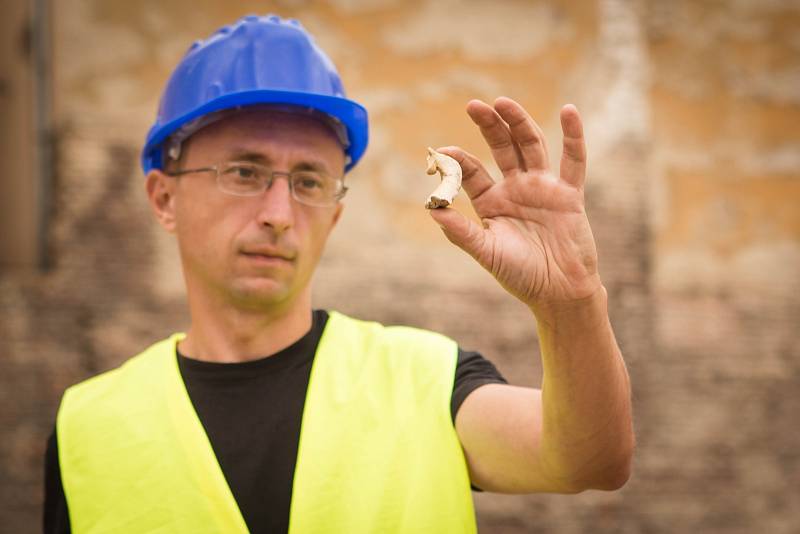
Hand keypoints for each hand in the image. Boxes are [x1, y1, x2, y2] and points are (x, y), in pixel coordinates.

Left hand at [428, 97, 601, 310]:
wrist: (559, 293)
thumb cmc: (520, 275)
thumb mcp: (487, 252)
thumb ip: (461, 232)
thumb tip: (432, 211)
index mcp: (491, 202)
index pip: (472, 172)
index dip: (458, 161)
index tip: (441, 152)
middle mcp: (515, 188)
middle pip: (501, 147)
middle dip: (489, 126)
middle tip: (473, 105)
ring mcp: (543, 188)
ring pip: (531, 146)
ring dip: (519, 122)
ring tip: (504, 102)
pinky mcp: (569, 194)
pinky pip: (574, 161)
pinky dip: (573, 136)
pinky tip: (569, 111)